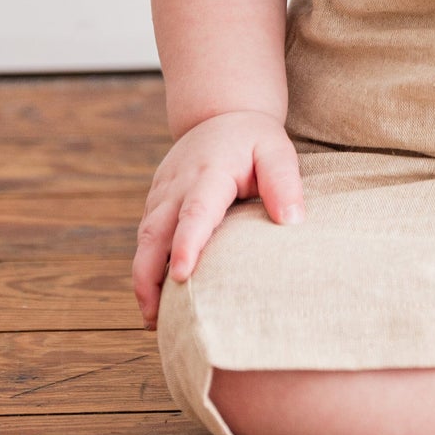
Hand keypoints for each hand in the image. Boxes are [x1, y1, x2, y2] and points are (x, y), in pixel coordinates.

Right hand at [131, 110, 303, 329]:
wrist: (219, 115)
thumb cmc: (253, 139)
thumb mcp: (276, 150)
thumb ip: (284, 183)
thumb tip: (291, 222)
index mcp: (208, 173)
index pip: (195, 212)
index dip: (186, 244)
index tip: (182, 276)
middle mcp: (177, 185)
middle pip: (154, 233)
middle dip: (149, 275)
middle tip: (156, 317)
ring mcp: (162, 194)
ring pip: (144, 239)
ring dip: (143, 278)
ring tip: (153, 319)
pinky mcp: (156, 203)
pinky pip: (146, 237)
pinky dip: (145, 267)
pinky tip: (155, 297)